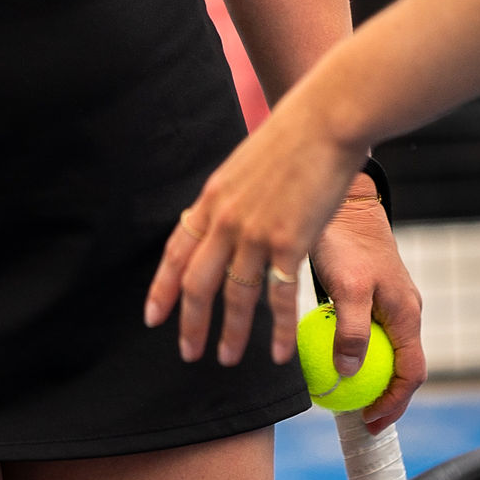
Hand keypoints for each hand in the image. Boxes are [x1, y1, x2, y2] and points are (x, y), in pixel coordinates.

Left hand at [146, 96, 361, 369]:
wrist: (326, 120)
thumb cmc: (294, 137)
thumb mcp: (245, 165)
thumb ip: (231, 197)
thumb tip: (223, 217)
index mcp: (212, 198)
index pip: (176, 252)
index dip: (162, 288)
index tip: (152, 317)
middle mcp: (225, 219)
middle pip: (197, 284)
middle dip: (190, 323)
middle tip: (188, 353)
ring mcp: (254, 233)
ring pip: (235, 297)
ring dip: (230, 334)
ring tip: (227, 359)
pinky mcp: (288, 243)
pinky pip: (278, 298)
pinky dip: (276, 330)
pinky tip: (277, 353)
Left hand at [302, 181, 424, 431]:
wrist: (344, 202)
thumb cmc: (346, 242)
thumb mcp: (348, 288)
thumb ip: (352, 330)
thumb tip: (350, 372)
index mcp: (406, 314)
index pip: (411, 373)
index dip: (394, 403)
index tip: (369, 422)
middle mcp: (403, 312)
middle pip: (400, 367)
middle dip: (383, 397)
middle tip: (354, 417)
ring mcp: (388, 303)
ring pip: (384, 351)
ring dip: (369, 377)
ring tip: (343, 395)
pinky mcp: (370, 294)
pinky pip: (366, 334)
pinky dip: (354, 352)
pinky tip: (329, 357)